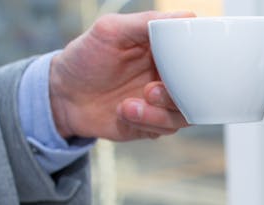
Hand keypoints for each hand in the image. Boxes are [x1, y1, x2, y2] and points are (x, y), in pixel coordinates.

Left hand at [49, 11, 191, 140]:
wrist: (63, 96)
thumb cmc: (84, 58)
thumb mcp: (111, 30)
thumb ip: (147, 22)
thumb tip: (187, 17)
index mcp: (166, 51)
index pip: (198, 55)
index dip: (200, 63)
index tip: (189, 68)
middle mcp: (170, 76)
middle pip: (198, 89)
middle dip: (177, 95)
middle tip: (151, 91)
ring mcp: (164, 102)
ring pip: (186, 114)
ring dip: (160, 113)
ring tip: (129, 106)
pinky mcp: (155, 123)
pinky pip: (167, 129)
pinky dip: (147, 123)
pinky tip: (124, 112)